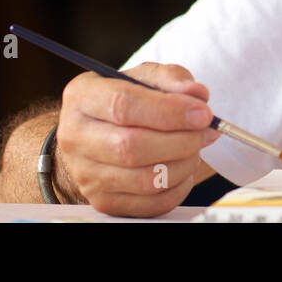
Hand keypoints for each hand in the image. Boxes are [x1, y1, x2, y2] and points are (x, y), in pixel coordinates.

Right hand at [54, 62, 219, 216]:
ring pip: (145, 179)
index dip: (169, 111)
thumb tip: (197, 95)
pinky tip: (183, 168)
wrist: (98, 133)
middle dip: (181, 140)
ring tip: (195, 147)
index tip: (203, 113)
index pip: (123, 106)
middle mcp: (75, 137)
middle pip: (132, 147)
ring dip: (183, 164)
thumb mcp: (144, 77)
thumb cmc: (125, 100)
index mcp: (82, 97)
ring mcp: (85, 174)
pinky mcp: (102, 201)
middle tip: (206, 131)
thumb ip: (172, 79)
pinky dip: (178, 187)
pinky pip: (151, 203)